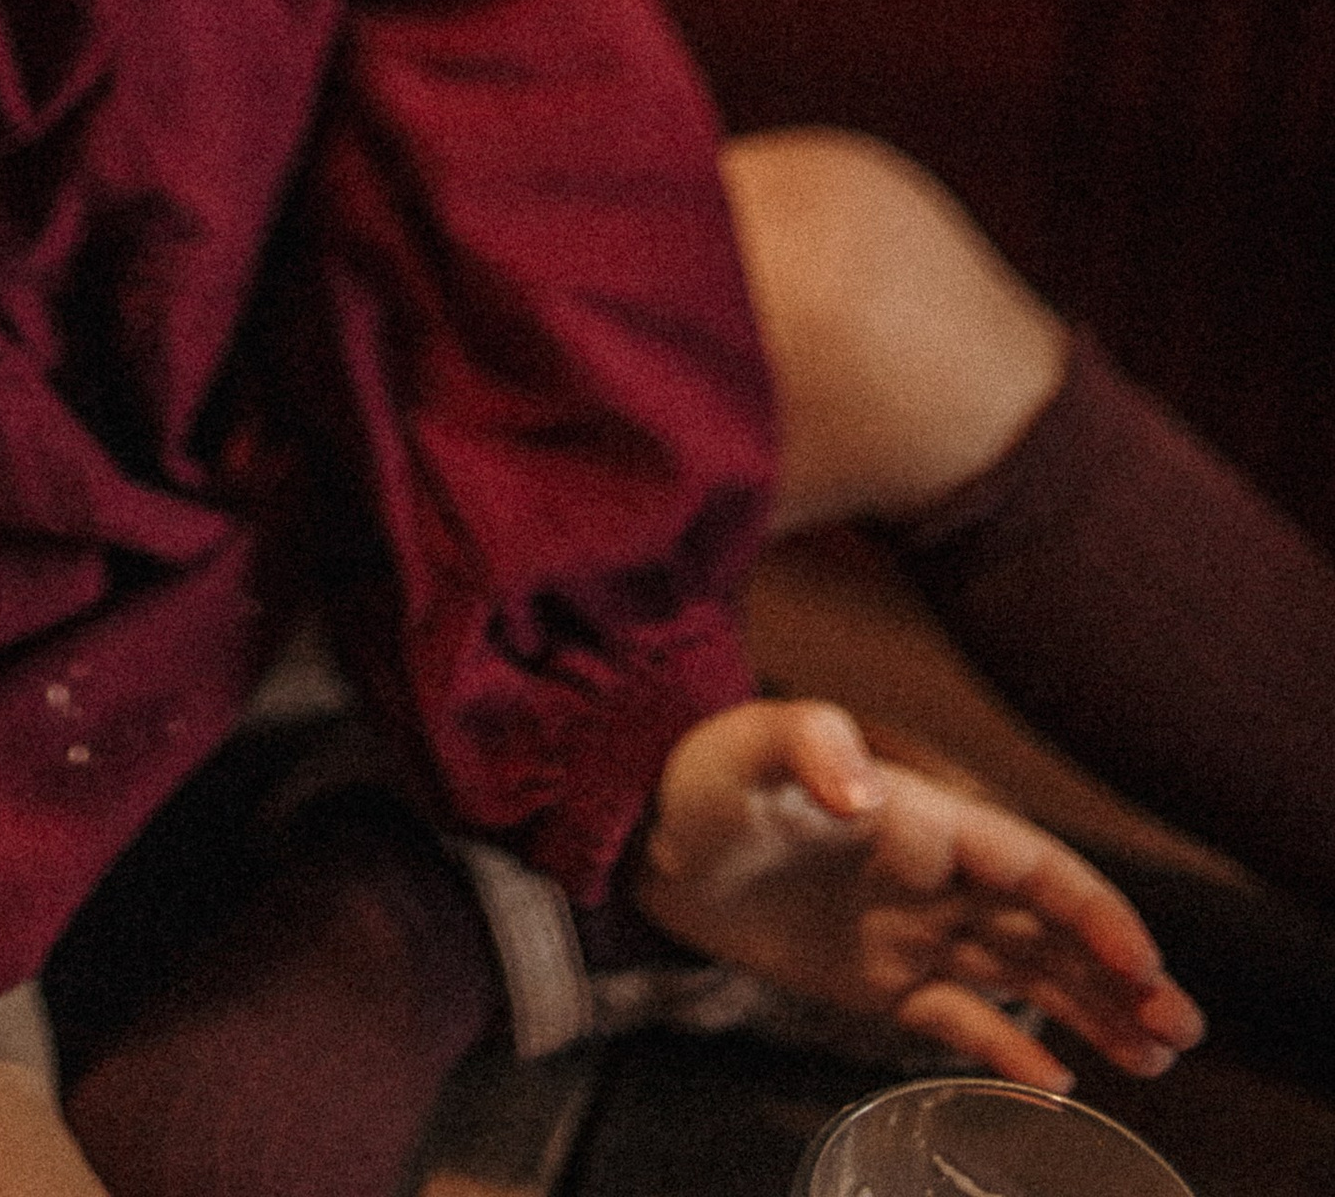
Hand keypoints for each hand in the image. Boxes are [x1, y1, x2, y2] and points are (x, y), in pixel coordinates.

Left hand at [629, 702, 1204, 1090]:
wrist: (642, 832)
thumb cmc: (700, 773)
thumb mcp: (749, 745)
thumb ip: (810, 747)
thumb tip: (860, 790)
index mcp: (922, 819)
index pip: (1031, 867)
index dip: (1093, 911)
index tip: (1144, 962)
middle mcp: (931, 875)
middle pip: (1047, 927)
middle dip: (1119, 973)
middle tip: (1181, 1029)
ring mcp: (908, 928)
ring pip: (1021, 974)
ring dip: (1088, 1010)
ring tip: (1154, 1057)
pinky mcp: (875, 977)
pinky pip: (957, 1018)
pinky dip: (1007, 1048)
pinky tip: (1054, 1079)